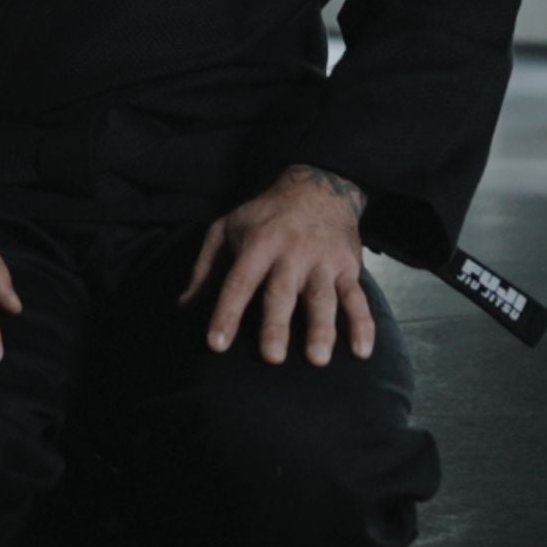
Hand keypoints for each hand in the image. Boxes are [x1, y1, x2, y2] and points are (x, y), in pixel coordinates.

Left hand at [178, 164, 376, 366]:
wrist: (319, 186)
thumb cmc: (265, 216)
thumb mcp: (226, 229)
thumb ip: (205, 269)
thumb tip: (183, 307)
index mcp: (258, 245)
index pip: (238, 283)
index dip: (226, 313)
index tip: (215, 344)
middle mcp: (291, 253)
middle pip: (281, 293)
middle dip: (276, 324)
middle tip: (271, 357)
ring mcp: (322, 262)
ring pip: (323, 298)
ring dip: (322, 329)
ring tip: (317, 359)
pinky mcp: (348, 267)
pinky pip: (357, 299)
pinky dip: (362, 325)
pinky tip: (362, 351)